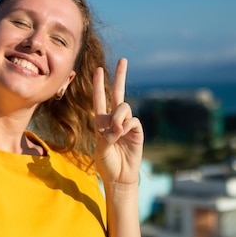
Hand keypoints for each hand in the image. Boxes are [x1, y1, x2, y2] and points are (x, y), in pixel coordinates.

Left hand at [92, 58, 143, 185]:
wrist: (119, 176)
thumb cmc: (106, 163)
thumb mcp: (101, 148)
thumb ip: (108, 135)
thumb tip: (120, 125)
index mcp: (101, 121)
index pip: (99, 98)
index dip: (99, 84)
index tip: (98, 70)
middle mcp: (114, 119)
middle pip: (117, 93)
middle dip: (120, 76)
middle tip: (123, 59)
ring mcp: (126, 123)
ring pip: (123, 107)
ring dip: (118, 117)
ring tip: (116, 131)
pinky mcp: (137, 130)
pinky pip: (132, 120)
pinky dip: (126, 126)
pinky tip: (123, 134)